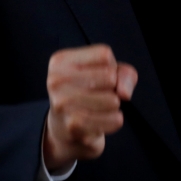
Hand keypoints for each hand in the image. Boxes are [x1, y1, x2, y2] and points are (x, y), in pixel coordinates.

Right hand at [43, 44, 137, 170]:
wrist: (64, 126)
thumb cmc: (87, 92)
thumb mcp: (103, 73)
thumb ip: (123, 73)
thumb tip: (123, 93)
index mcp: (60, 61)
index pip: (104, 55)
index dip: (111, 66)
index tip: (99, 75)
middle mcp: (56, 80)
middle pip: (110, 77)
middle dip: (113, 87)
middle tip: (99, 93)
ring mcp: (63, 103)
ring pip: (113, 100)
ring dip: (113, 106)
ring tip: (100, 107)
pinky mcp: (74, 125)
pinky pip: (113, 120)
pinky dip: (115, 121)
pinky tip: (103, 120)